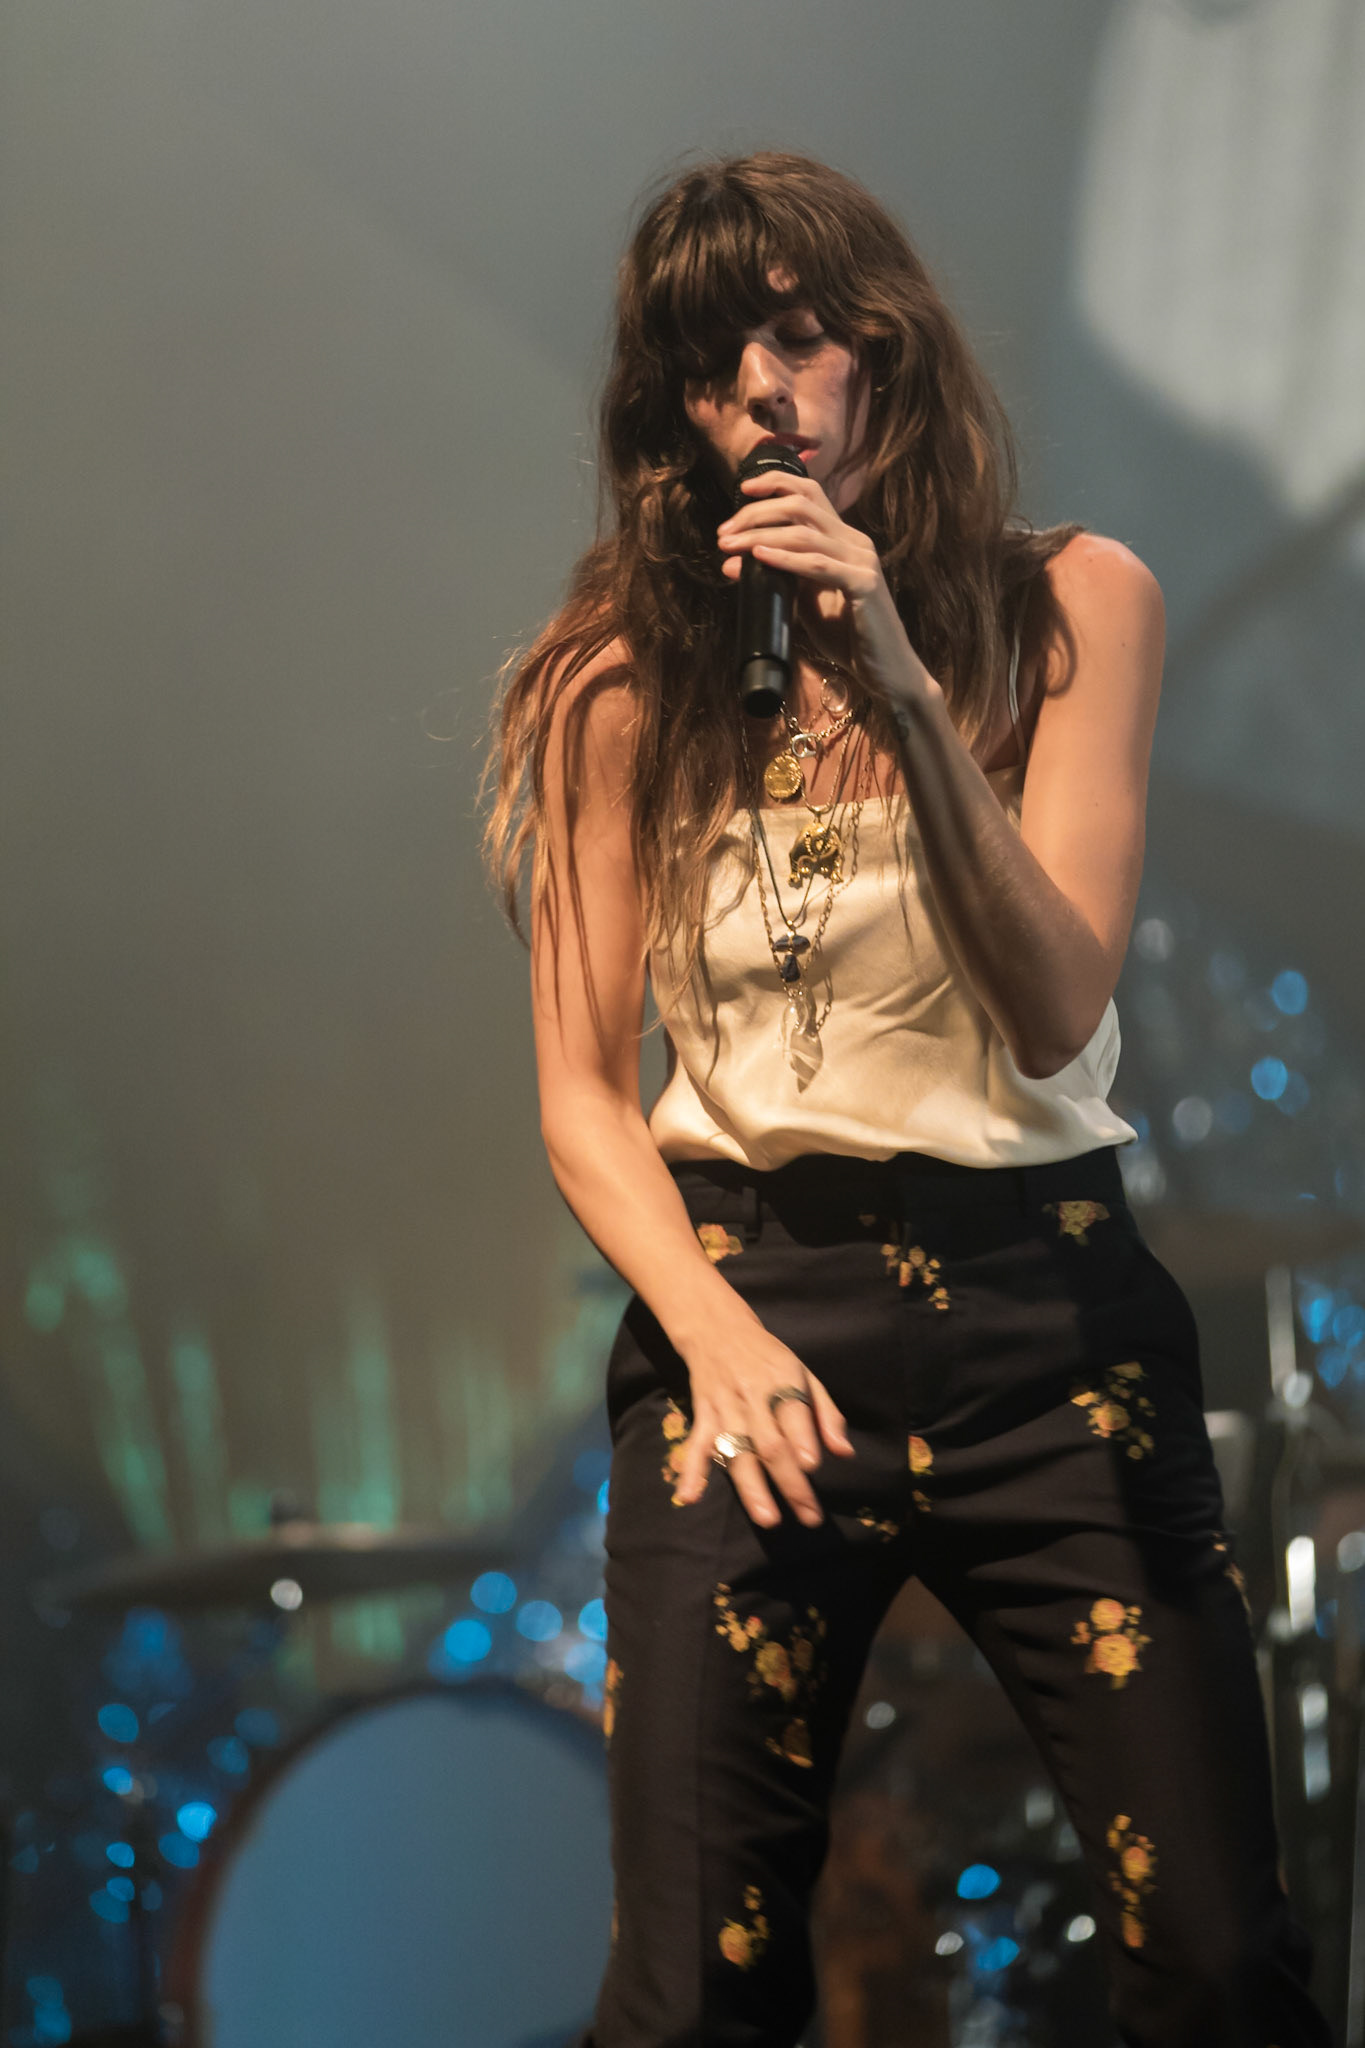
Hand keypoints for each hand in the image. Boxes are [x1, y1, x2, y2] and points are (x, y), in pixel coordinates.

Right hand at [671, 1308, 855, 1527]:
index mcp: (782, 1380)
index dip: (801, 1439)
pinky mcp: (704, 1417)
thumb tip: (844, 1453)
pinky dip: (692, 1472)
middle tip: (808, 1515)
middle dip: (789, 1481)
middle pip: (769, 1443)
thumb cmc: (769, 1358)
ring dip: (751, 1488)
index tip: (811, 1467)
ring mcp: (725, 1409)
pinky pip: (696, 1446)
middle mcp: (752, 1396)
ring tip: (767, 1518)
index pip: (792, 1411)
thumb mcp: (804, 1374)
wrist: (717, 1330)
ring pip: (737, 1451)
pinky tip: (689, 1497)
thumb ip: (826, 1414)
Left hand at [716, 470, 941, 717]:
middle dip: (757, 512)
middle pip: (802, 505)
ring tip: (731, 546)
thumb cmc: (847, 636)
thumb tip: (733, 563)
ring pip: (805, 532)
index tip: (742, 490)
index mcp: (843, 538)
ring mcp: (862, 560)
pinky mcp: (864, 584)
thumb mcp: (805, 601)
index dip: (775, 484)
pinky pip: (818, 564)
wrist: (884, 669)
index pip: (809, 493)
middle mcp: (854, 541)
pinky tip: (760, 556)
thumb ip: (779, 577)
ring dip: (761, 535)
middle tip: (724, 532)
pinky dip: (786, 558)